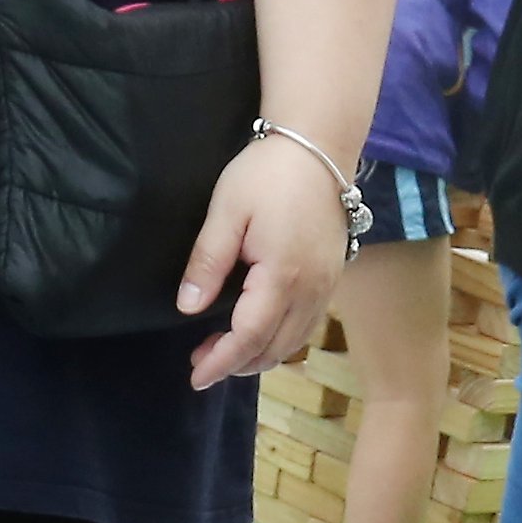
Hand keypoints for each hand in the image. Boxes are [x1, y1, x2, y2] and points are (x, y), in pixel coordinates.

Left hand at [182, 129, 356, 389]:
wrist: (320, 146)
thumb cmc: (267, 173)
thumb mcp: (226, 211)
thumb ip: (208, 263)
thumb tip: (188, 308)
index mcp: (281, 277)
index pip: (248, 337)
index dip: (221, 361)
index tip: (195, 377)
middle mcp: (310, 291)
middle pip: (272, 348)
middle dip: (236, 364)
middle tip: (201, 362)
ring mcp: (325, 287)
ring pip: (293, 343)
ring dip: (259, 356)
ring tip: (226, 351)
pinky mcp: (333, 279)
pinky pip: (306, 326)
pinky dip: (281, 340)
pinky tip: (261, 332)